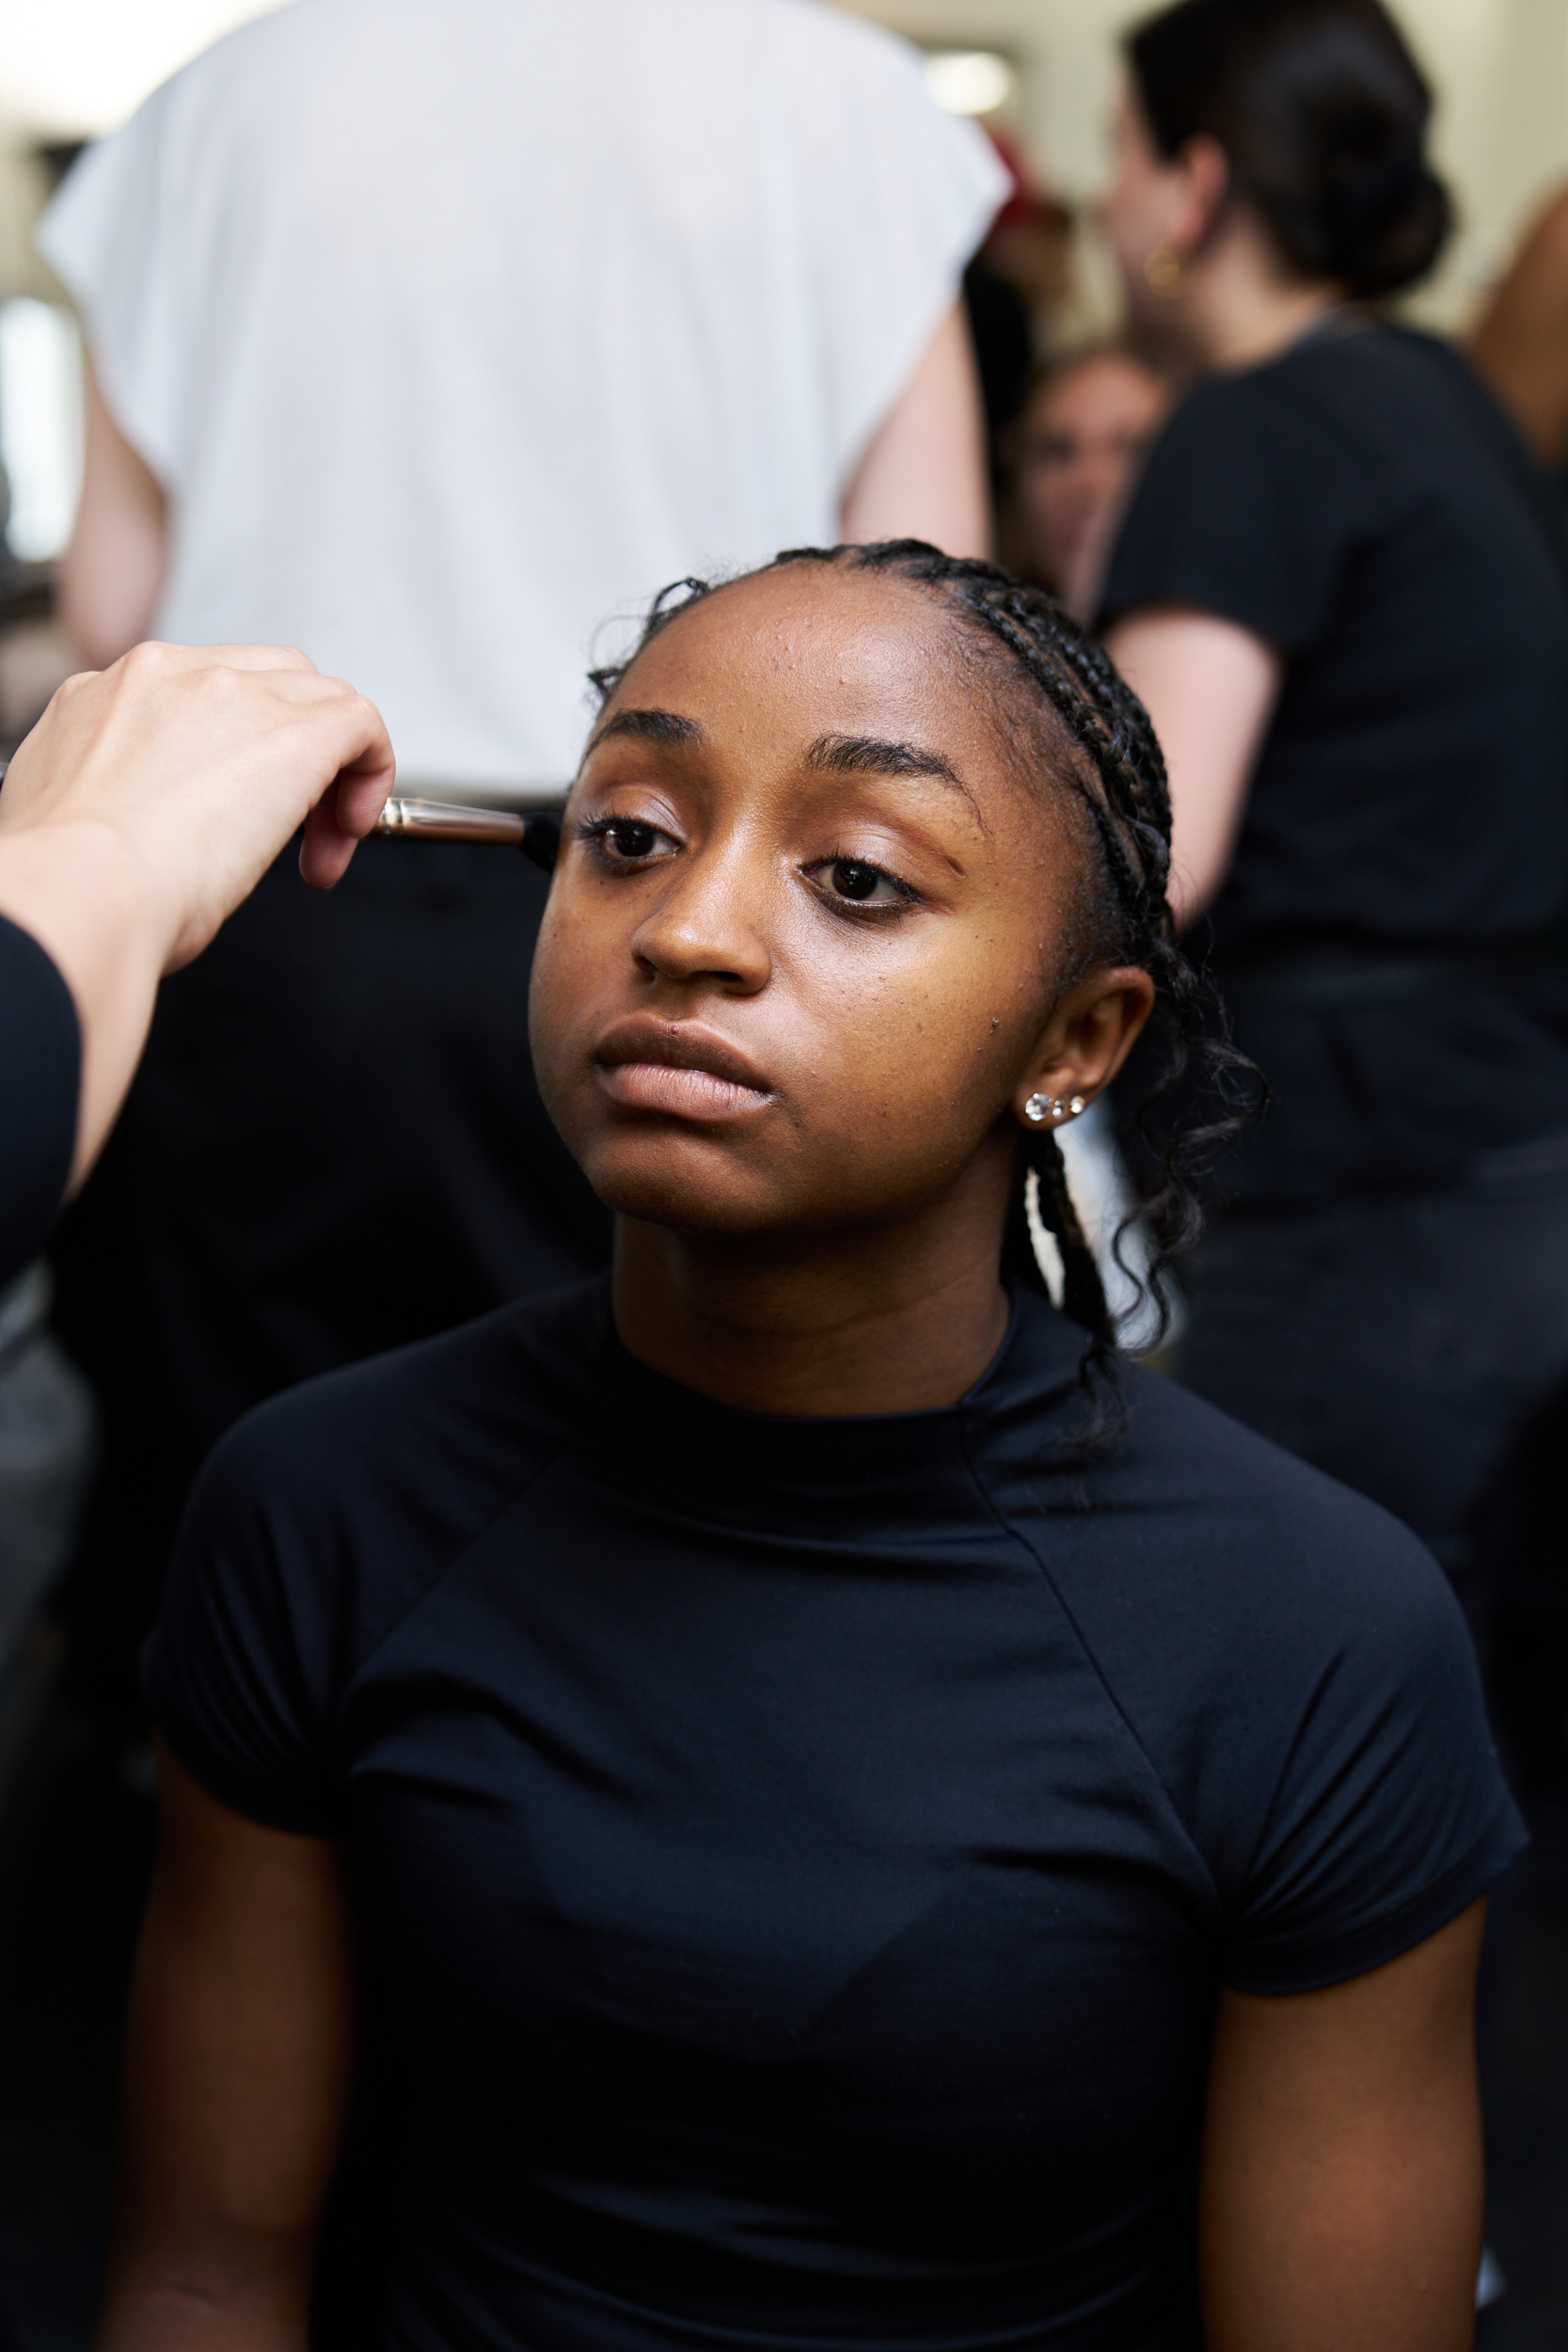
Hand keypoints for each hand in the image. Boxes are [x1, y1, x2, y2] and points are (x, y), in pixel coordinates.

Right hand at [0, 641, 394, 971]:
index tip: (234, 821)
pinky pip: (362, 723)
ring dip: (331, 775)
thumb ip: (118, 795)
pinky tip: (347, 832)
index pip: (198, 695)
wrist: (80, 893)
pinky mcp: (294, 731)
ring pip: (317, 698)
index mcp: (108, 696)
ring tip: (320, 844)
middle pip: (265, 682)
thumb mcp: (75, 816)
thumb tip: (154, 826)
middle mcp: (166, 675)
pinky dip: (371, 773)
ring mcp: (231, 693)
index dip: (235, 756)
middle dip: (291, 752)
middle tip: (290, 832)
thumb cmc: (72, 887)